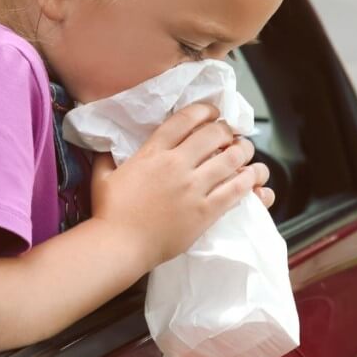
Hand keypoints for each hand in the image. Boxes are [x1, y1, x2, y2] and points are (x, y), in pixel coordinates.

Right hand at [89, 103, 270, 268]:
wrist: (119, 246)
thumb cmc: (109, 213)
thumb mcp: (103, 175)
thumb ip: (108, 156)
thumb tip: (106, 145)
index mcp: (153, 152)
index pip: (186, 119)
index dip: (206, 110)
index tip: (214, 113)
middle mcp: (176, 164)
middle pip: (214, 134)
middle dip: (228, 130)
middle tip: (231, 135)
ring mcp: (193, 188)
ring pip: (231, 158)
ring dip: (243, 151)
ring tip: (245, 152)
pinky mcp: (205, 212)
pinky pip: (236, 190)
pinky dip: (248, 180)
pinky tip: (253, 177)